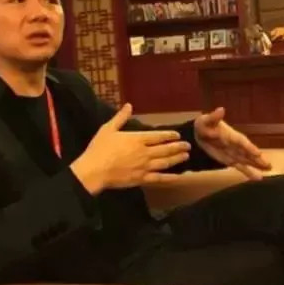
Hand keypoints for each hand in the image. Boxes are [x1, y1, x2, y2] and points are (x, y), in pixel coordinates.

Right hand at [71, 103, 190, 194]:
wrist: (95, 170)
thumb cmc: (100, 148)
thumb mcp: (108, 129)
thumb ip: (120, 117)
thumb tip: (129, 105)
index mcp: (137, 139)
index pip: (158, 136)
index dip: (169, 135)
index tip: (177, 135)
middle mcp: (145, 152)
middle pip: (165, 149)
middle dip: (178, 147)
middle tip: (188, 145)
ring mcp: (144, 167)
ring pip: (165, 163)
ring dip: (177, 159)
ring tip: (186, 156)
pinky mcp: (141, 179)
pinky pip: (159, 178)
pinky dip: (169, 177)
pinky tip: (178, 176)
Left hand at [194, 107, 270, 179]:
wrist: (199, 134)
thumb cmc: (205, 124)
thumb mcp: (207, 120)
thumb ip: (214, 117)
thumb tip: (220, 110)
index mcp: (231, 134)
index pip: (241, 141)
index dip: (249, 147)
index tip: (258, 153)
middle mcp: (235, 145)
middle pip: (248, 152)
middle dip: (258, 158)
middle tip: (269, 165)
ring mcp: (234, 153)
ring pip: (247, 160)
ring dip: (257, 165)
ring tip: (269, 169)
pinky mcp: (230, 160)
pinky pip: (240, 167)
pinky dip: (248, 172)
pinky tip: (257, 177)